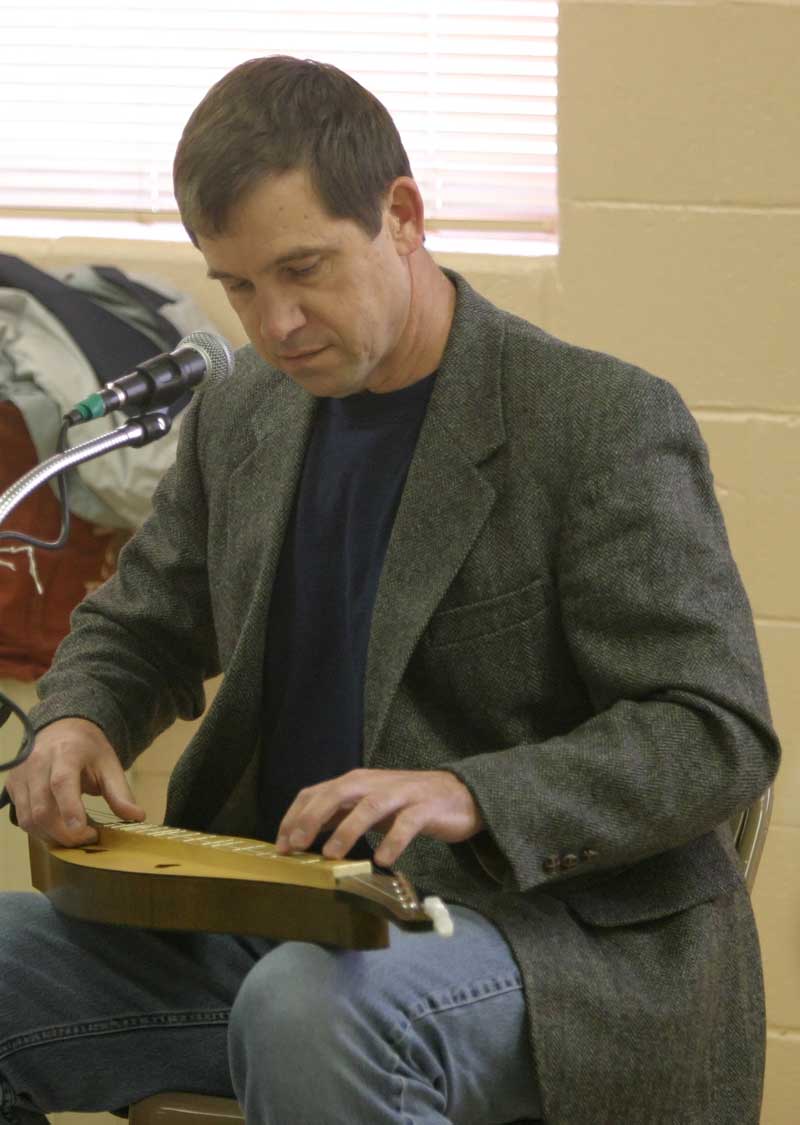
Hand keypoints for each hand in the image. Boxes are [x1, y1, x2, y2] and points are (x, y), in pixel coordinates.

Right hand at [6, 717, 144, 845]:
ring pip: (28, 818)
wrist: (63, 729)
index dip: (69, 808)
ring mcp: (21, 775)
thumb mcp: (109, 765)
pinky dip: (40, 831)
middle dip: (64, 833)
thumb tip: (137, 816)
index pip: (61, 783)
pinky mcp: (13, 786)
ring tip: (75, 835)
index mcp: (65, 752)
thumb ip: (120, 792)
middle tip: (89, 838)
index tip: (82, 830)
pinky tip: (58, 830)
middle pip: (42, 808)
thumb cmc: (88, 749)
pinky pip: (22, 818)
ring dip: (51, 836)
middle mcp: (37, 763)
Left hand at [275, 768, 483, 867]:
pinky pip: (408, 823)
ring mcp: (403, 793)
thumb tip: (303, 832)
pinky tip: (382, 860)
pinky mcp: (427, 807)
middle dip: (313, 818)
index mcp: (358, 782)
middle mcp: (376, 783)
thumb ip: (340, 813)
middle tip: (296, 846)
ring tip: (331, 855)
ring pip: (370, 805)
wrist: (462, 794)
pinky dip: (393, 841)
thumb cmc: (409, 802)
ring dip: (348, 829)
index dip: (296, 816)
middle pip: (339, 792)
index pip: (317, 792)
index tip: (281, 845)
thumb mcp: (369, 804)